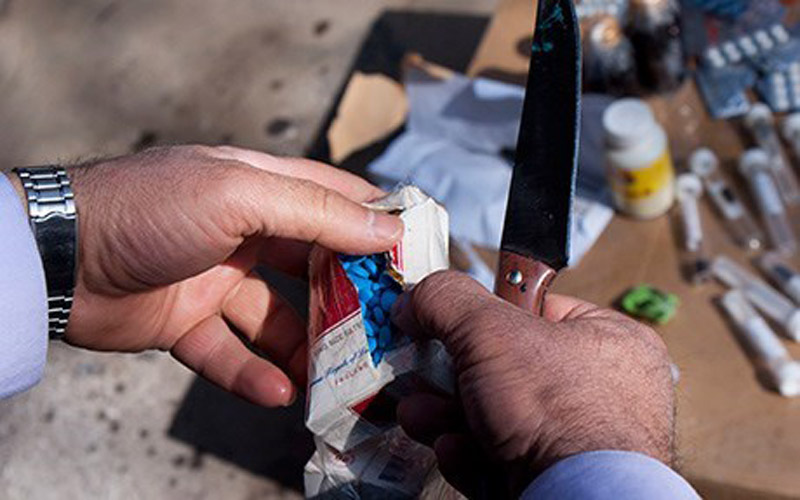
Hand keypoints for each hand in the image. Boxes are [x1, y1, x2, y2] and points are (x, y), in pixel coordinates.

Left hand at [47, 145, 401, 406]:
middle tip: (388, 327)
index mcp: (258, 187)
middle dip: (348, 296)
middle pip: (312, 266)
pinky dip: (252, 374)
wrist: (56, 258)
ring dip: (304, 348)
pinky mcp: (185, 321)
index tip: (416, 254)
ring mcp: (214, 278)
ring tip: (337, 377)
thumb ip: (316, 211)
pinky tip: (278, 393)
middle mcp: (243, 232)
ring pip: (276, 319)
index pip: (333, 199)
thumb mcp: (240, 194)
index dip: (375, 224)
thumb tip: (388, 228)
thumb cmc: (150, 207)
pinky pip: (229, 352)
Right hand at [392, 271, 674, 496]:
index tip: (446, 324)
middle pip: (504, 369)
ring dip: (447, 416)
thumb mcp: (489, 329)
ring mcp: (581, 441)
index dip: (485, 316)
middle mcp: (602, 391)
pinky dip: (469, 452)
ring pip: (496, 416)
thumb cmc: (558, 412)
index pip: (534, 311)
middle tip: (423, 376)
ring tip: (423, 416)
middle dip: (450, 378)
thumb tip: (416, 298)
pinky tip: (457, 451)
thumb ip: (447, 299)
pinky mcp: (555, 478)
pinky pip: (501, 455)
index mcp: (609, 340)